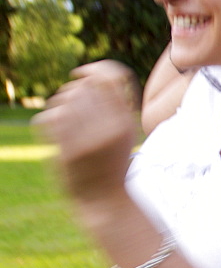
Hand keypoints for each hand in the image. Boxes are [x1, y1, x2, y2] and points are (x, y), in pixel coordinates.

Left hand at [34, 60, 138, 203]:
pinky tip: (53, 132)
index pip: (111, 76)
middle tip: (72, 105)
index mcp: (127, 121)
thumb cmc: (111, 162)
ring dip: (59, 105)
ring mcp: (90, 139)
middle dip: (73, 91)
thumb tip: (89, 76)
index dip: (95, 68)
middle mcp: (111, 128)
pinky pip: (48, 118)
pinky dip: (47, 122)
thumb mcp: (124, 132)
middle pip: (84, 86)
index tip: (83, 73)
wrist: (104, 199)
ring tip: (63, 118)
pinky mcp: (69, 151)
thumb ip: (115, 105)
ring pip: (63, 100)